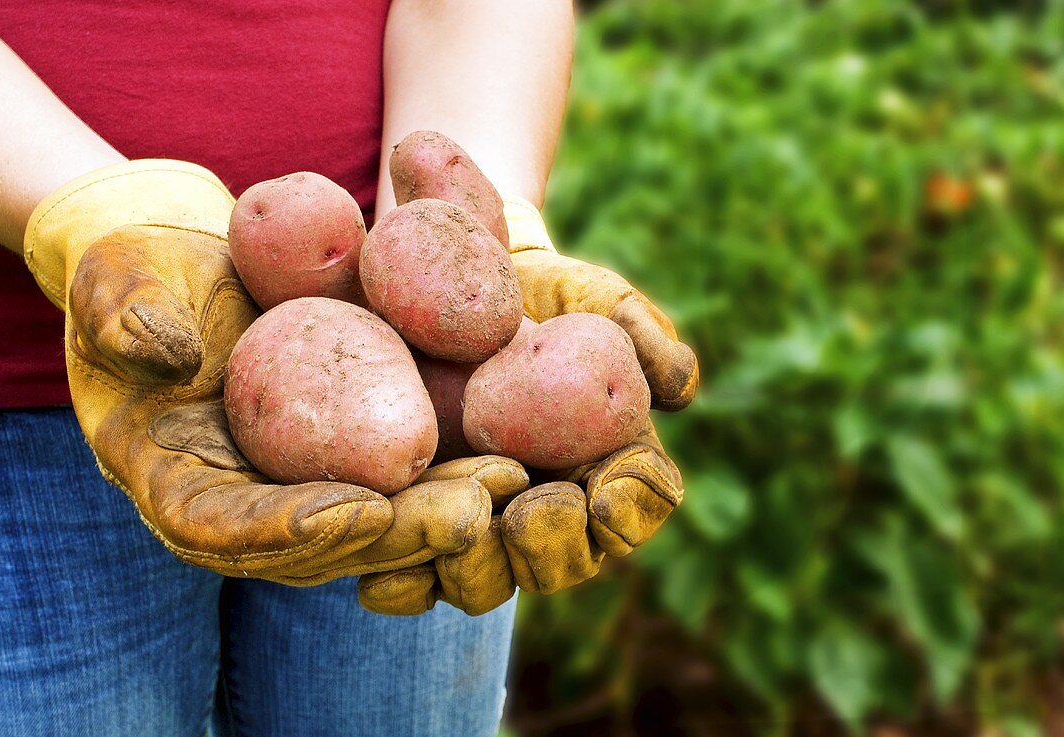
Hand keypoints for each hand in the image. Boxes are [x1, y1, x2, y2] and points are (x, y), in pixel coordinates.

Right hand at [23, 159, 497, 583]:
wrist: (194, 258)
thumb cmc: (141, 270)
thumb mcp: (117, 280)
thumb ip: (125, 316)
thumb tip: (165, 353)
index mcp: (174, 479)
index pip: (223, 529)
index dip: (289, 530)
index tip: (357, 512)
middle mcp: (243, 496)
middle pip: (321, 541)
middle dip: (396, 534)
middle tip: (466, 515)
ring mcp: (299, 478)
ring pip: (375, 517)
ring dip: (440, 510)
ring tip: (505, 484)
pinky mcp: (346, 448)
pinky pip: (398, 470)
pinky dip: (451, 468)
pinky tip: (511, 452)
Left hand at [358, 196, 693, 613]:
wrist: (466, 289)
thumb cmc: (550, 296)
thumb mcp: (601, 299)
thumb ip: (644, 336)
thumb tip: (680, 387)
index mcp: (613, 466)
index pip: (639, 502)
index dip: (632, 507)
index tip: (608, 493)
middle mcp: (557, 508)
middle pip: (567, 559)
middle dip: (553, 548)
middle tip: (530, 514)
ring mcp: (489, 521)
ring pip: (492, 578)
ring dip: (479, 571)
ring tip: (458, 543)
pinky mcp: (428, 521)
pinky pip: (420, 571)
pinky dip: (406, 583)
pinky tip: (383, 578)